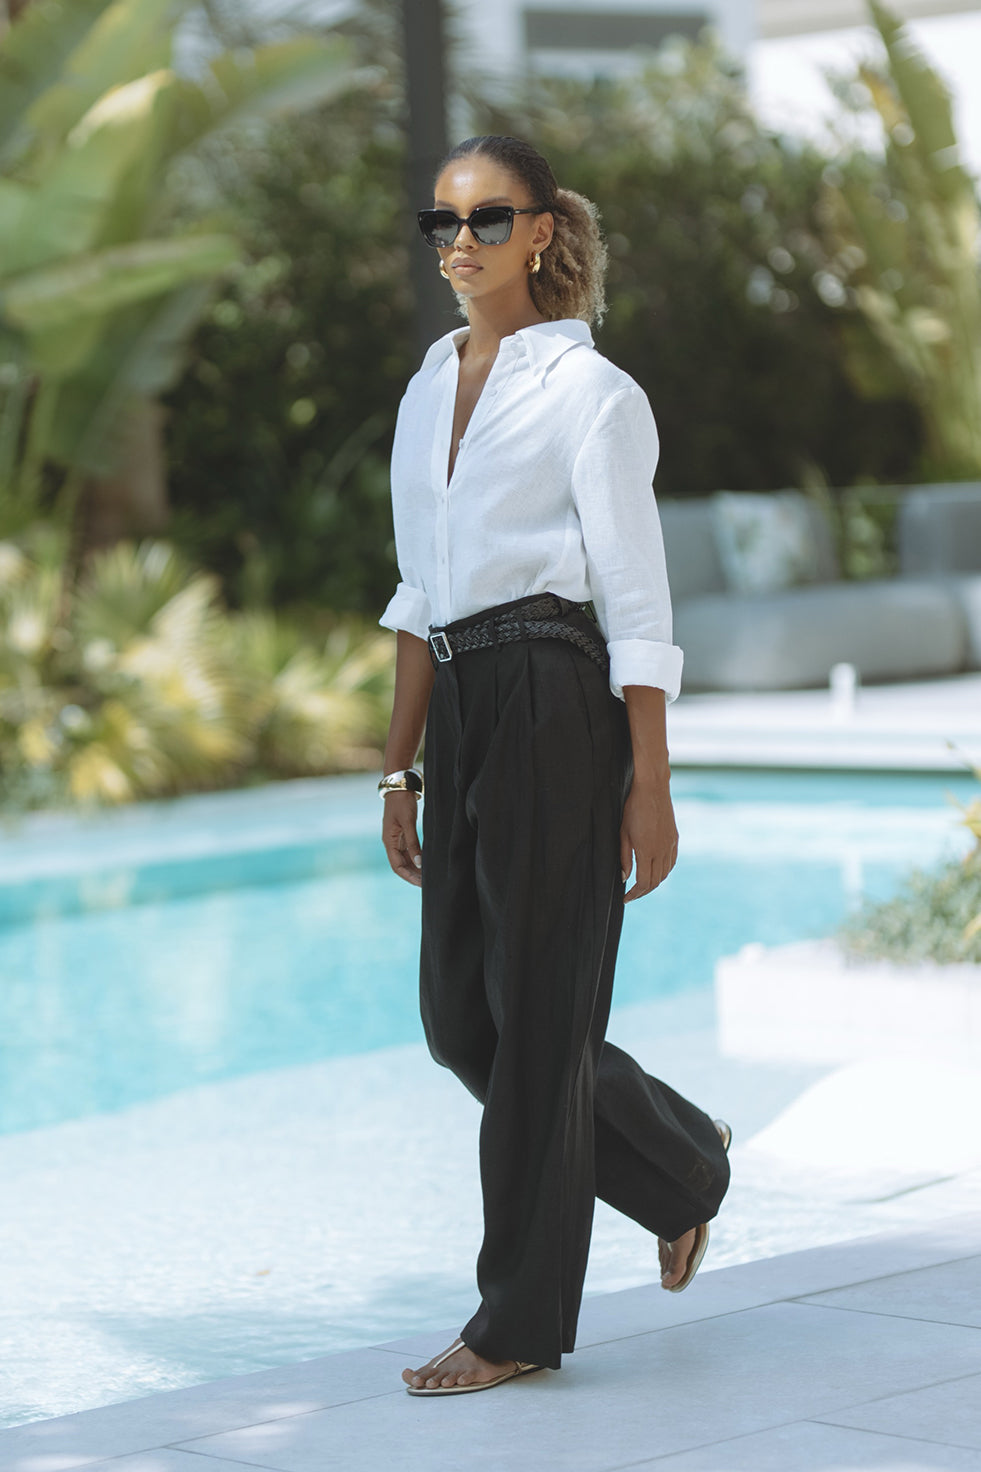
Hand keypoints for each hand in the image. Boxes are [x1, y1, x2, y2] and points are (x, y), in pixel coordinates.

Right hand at [382, 791, 422, 885]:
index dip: (408, 876)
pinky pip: (408, 850)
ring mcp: (396, 838)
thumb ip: (413, 843)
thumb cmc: (402, 802)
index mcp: (389, 841)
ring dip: (415, 868)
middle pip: (401, 864)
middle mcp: (391, 842)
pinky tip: (425, 862)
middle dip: (413, 875)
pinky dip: (416, 858)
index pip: (397, 866)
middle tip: (428, 883)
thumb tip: (419, 862)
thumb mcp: (408, 822)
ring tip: (428, 875)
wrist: (399, 785)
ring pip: (405, 859)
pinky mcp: (402, 833)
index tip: (421, 884)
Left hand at [619, 778, 677, 901]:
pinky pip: (671, 862)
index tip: (625, 898)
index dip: (634, 894)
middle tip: (631, 895)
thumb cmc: (633, 808)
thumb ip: (624, 857)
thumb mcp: (623, 833)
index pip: (643, 882)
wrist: (652, 788)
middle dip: (643, 892)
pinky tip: (656, 871)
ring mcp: (670, 845)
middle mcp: (662, 851)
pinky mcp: (674, 838)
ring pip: (665, 873)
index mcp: (647, 851)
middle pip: (655, 882)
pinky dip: (664, 871)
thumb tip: (624, 877)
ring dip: (654, 883)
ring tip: (642, 885)